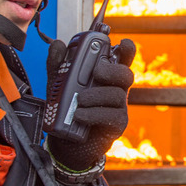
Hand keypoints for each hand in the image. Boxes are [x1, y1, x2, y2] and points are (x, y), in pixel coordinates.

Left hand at [44, 37, 135, 171]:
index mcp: (106, 76)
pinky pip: (111, 115)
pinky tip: (79, 114)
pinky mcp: (116, 125)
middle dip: (112, 70)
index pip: (122, 59)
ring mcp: (118, 108)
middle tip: (96, 72)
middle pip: (126, 74)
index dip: (126, 50)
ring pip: (117, 95)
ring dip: (96, 95)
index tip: (122, 43)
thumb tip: (58, 45)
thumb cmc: (67, 109)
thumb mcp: (59, 84)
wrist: (66, 142)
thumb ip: (59, 64)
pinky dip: (93, 113)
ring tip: (78, 101)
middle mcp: (116, 89)